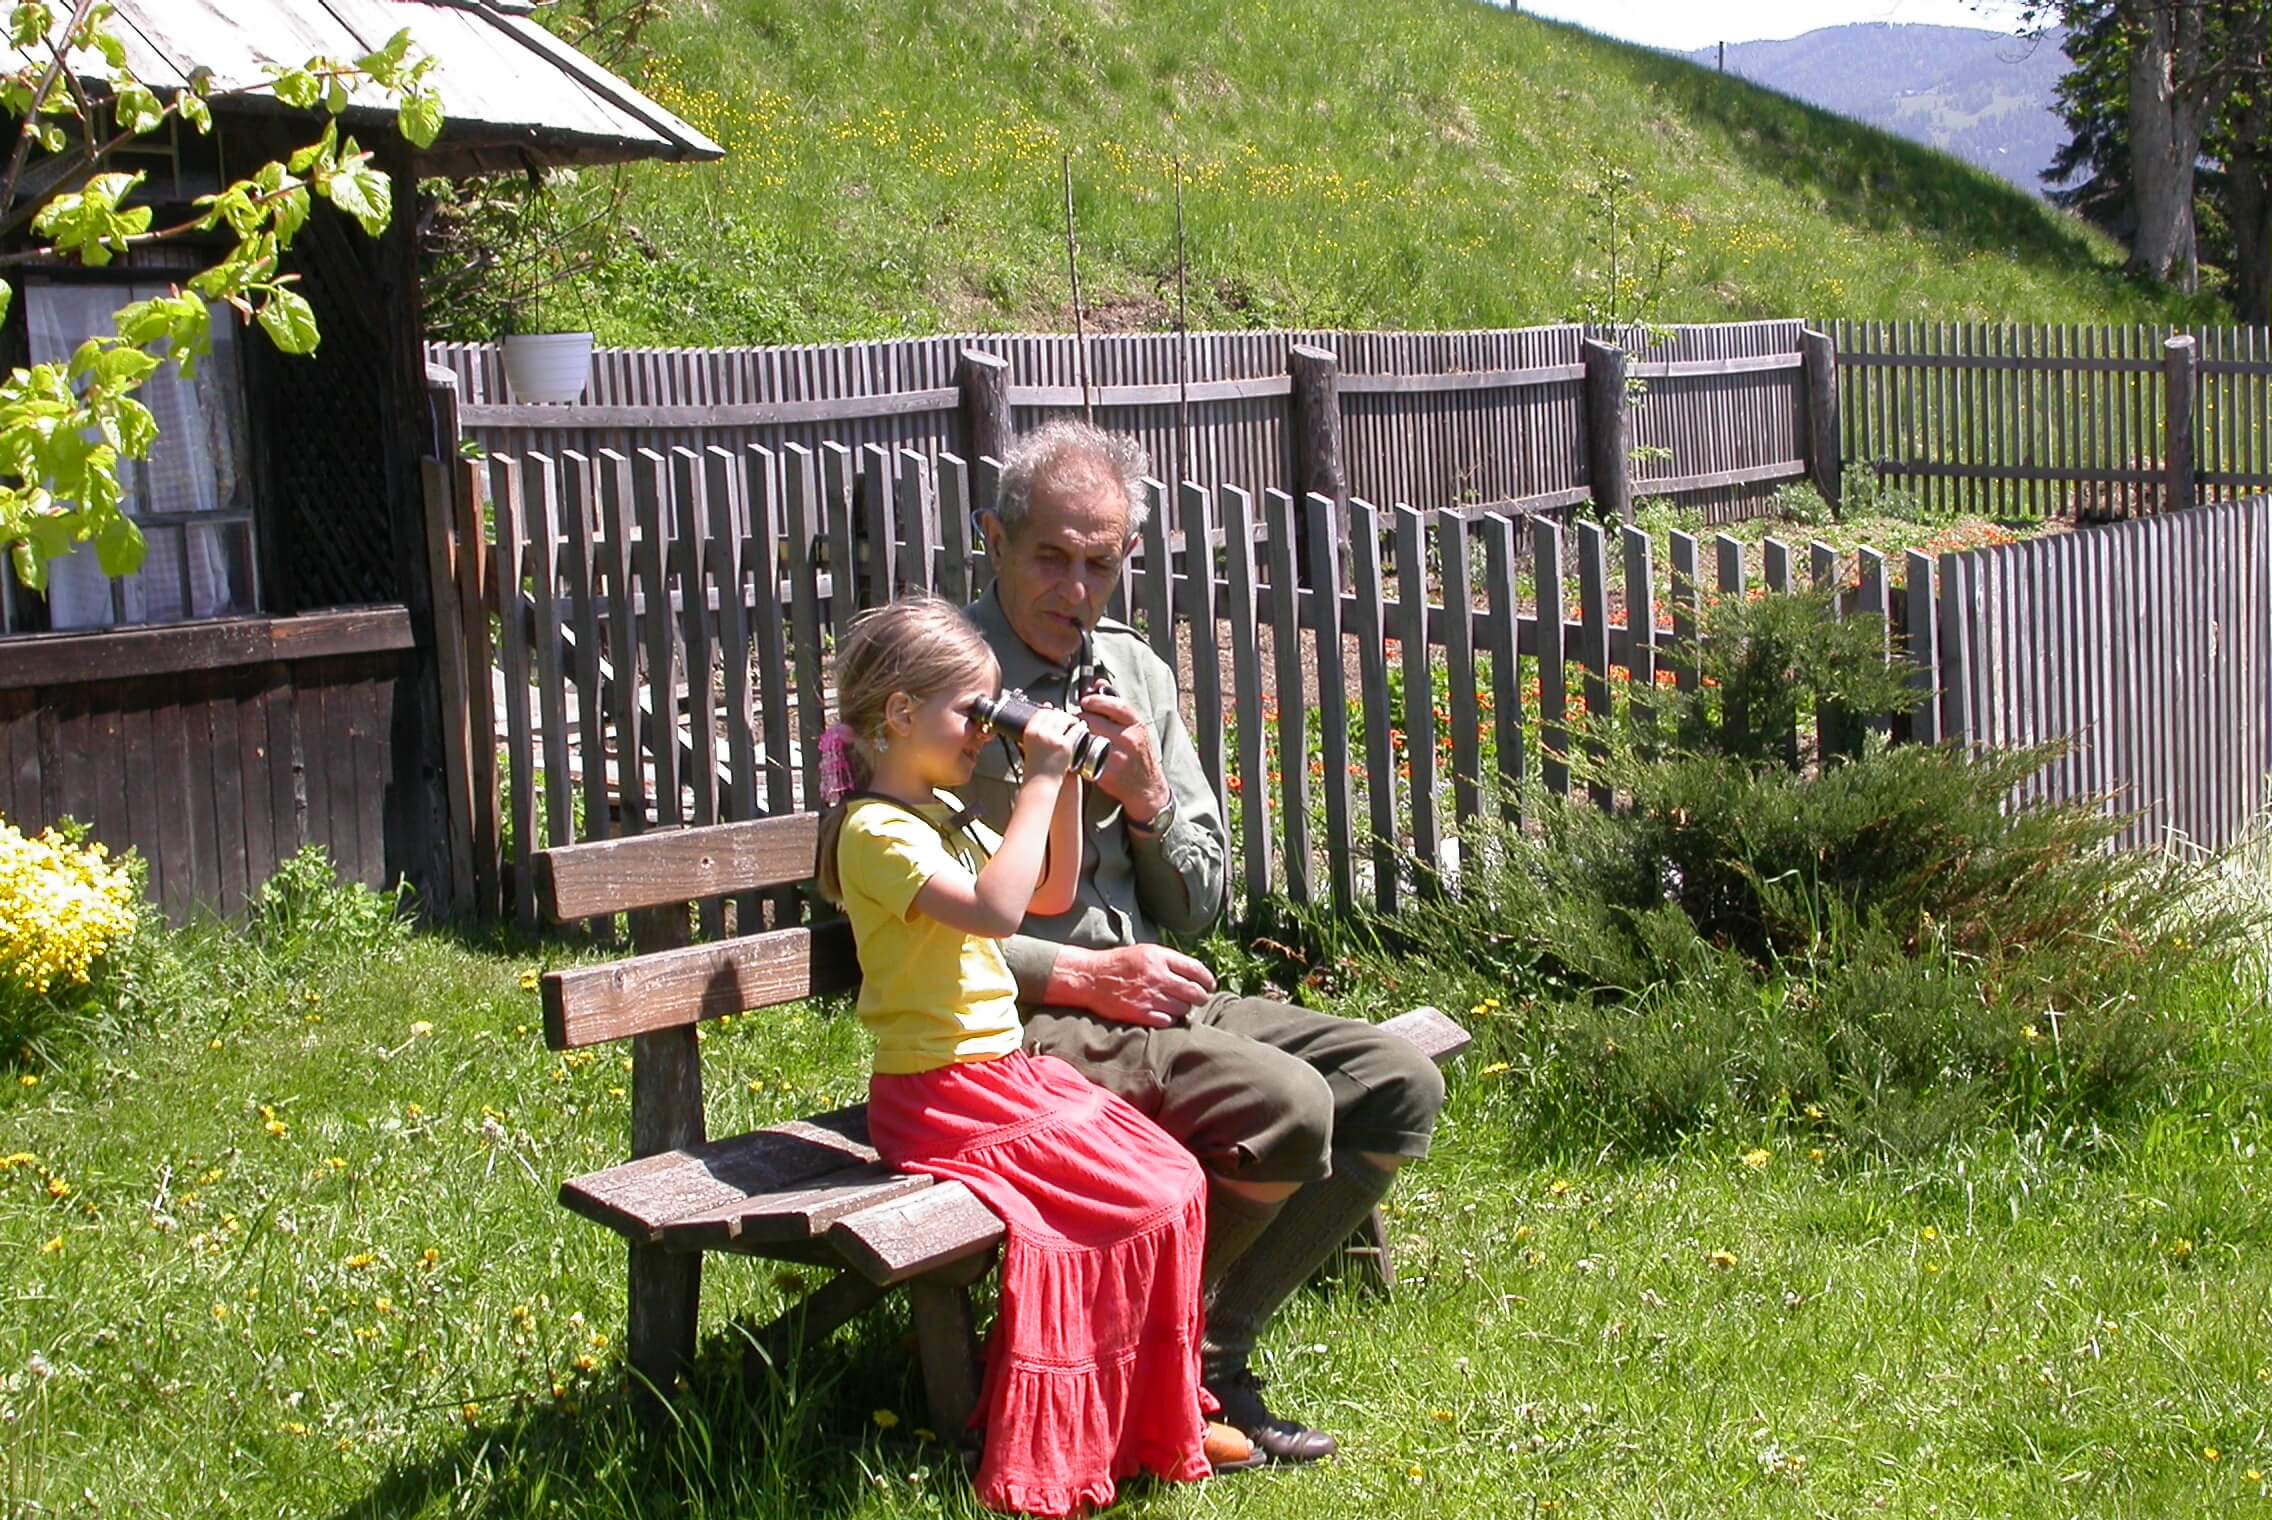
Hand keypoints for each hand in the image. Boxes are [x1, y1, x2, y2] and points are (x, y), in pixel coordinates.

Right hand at [1015, 705, 1083, 780]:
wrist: (1041, 783)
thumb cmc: (1036, 767)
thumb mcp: (1029, 745)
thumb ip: (1036, 730)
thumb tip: (1046, 710)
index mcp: (1030, 731)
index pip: (1042, 712)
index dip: (1050, 711)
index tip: (1055, 713)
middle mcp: (1040, 732)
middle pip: (1054, 714)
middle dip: (1062, 715)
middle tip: (1068, 719)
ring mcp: (1053, 738)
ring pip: (1065, 719)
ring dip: (1072, 719)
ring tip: (1076, 723)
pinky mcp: (1065, 746)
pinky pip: (1075, 730)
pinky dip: (1081, 727)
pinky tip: (1083, 728)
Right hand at [1052, 943, 1215, 1027]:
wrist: (1091, 978)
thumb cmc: (1119, 963)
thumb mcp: (1145, 951)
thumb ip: (1169, 961)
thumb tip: (1194, 974)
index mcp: (1160, 958)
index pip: (1196, 970)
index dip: (1208, 979)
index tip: (1210, 985)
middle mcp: (1158, 977)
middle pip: (1195, 992)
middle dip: (1201, 997)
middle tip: (1200, 999)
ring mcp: (1150, 996)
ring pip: (1183, 1009)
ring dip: (1184, 1009)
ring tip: (1178, 1006)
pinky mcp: (1141, 1014)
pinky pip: (1168, 1021)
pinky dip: (1169, 1019)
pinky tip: (1165, 1015)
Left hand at [1078, 692, 1172, 821]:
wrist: (1146, 787)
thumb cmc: (1138, 753)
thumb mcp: (1134, 726)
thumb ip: (1115, 703)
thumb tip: (1098, 682)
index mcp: (1136, 725)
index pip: (1114, 704)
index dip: (1095, 700)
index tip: (1085, 701)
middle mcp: (1129, 739)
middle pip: (1092, 721)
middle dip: (1081, 720)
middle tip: (1079, 723)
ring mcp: (1117, 757)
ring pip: (1085, 738)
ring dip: (1077, 737)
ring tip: (1078, 739)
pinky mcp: (1106, 774)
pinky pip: (1082, 758)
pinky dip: (1077, 755)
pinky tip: (1079, 755)